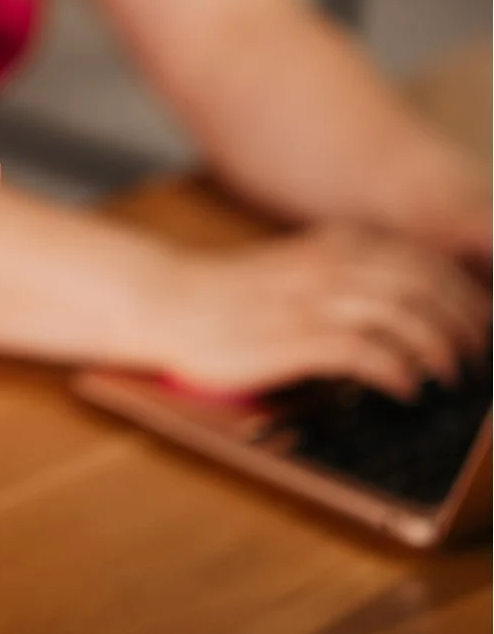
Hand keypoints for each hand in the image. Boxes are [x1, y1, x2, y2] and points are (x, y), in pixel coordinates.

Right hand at [154, 223, 489, 399]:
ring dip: (437, 346)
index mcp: (333, 245)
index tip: (481, 320)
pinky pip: (363, 352)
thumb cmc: (230, 294)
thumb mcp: (296, 267)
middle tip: (478, 353)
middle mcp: (329, 266)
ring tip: (451, 376)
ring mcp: (312, 301)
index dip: (462, 290)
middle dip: (463, 319)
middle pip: (423, 284)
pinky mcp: (293, 339)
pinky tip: (407, 389)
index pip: (421, 259)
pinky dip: (396, 370)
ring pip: (401, 314)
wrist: (170, 299)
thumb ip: (341, 275)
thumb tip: (399, 305)